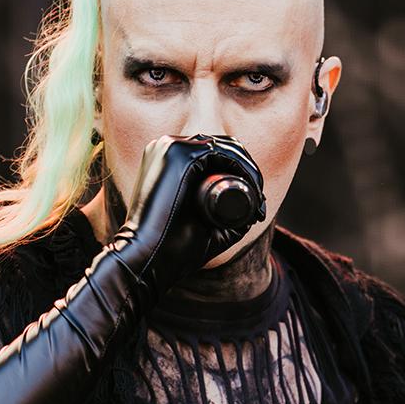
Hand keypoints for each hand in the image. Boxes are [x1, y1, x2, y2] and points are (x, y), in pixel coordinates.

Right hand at [117, 133, 266, 300]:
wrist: (145, 258)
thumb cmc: (170, 248)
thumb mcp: (199, 225)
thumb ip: (221, 214)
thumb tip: (254, 207)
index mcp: (165, 159)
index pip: (212, 152)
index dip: (239, 169)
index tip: (255, 198)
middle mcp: (166, 146)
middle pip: (221, 146)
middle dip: (247, 167)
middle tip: (259, 197)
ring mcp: (171, 147)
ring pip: (226, 147)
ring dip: (248, 168)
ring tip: (258, 195)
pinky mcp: (179, 154)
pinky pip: (223, 153)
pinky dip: (243, 167)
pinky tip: (253, 185)